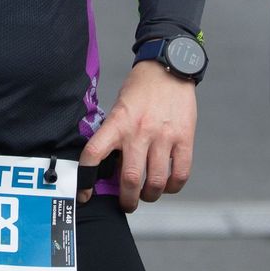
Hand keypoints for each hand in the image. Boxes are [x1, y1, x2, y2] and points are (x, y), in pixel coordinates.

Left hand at [80, 61, 197, 211]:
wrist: (169, 67)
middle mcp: (139, 131)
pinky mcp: (184, 138)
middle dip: (127, 200)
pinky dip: (172, 186)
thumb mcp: (119, 106)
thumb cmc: (141, 88)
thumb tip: (110, 165)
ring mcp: (163, 136)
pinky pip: (180, 174)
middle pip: (129, 179)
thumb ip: (115, 133)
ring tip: (147, 194)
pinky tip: (167, 184)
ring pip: (155, 182)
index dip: (85, 179)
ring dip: (150, 196)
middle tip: (127, 203)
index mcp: (118, 122)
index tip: (85, 194)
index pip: (94, 154)